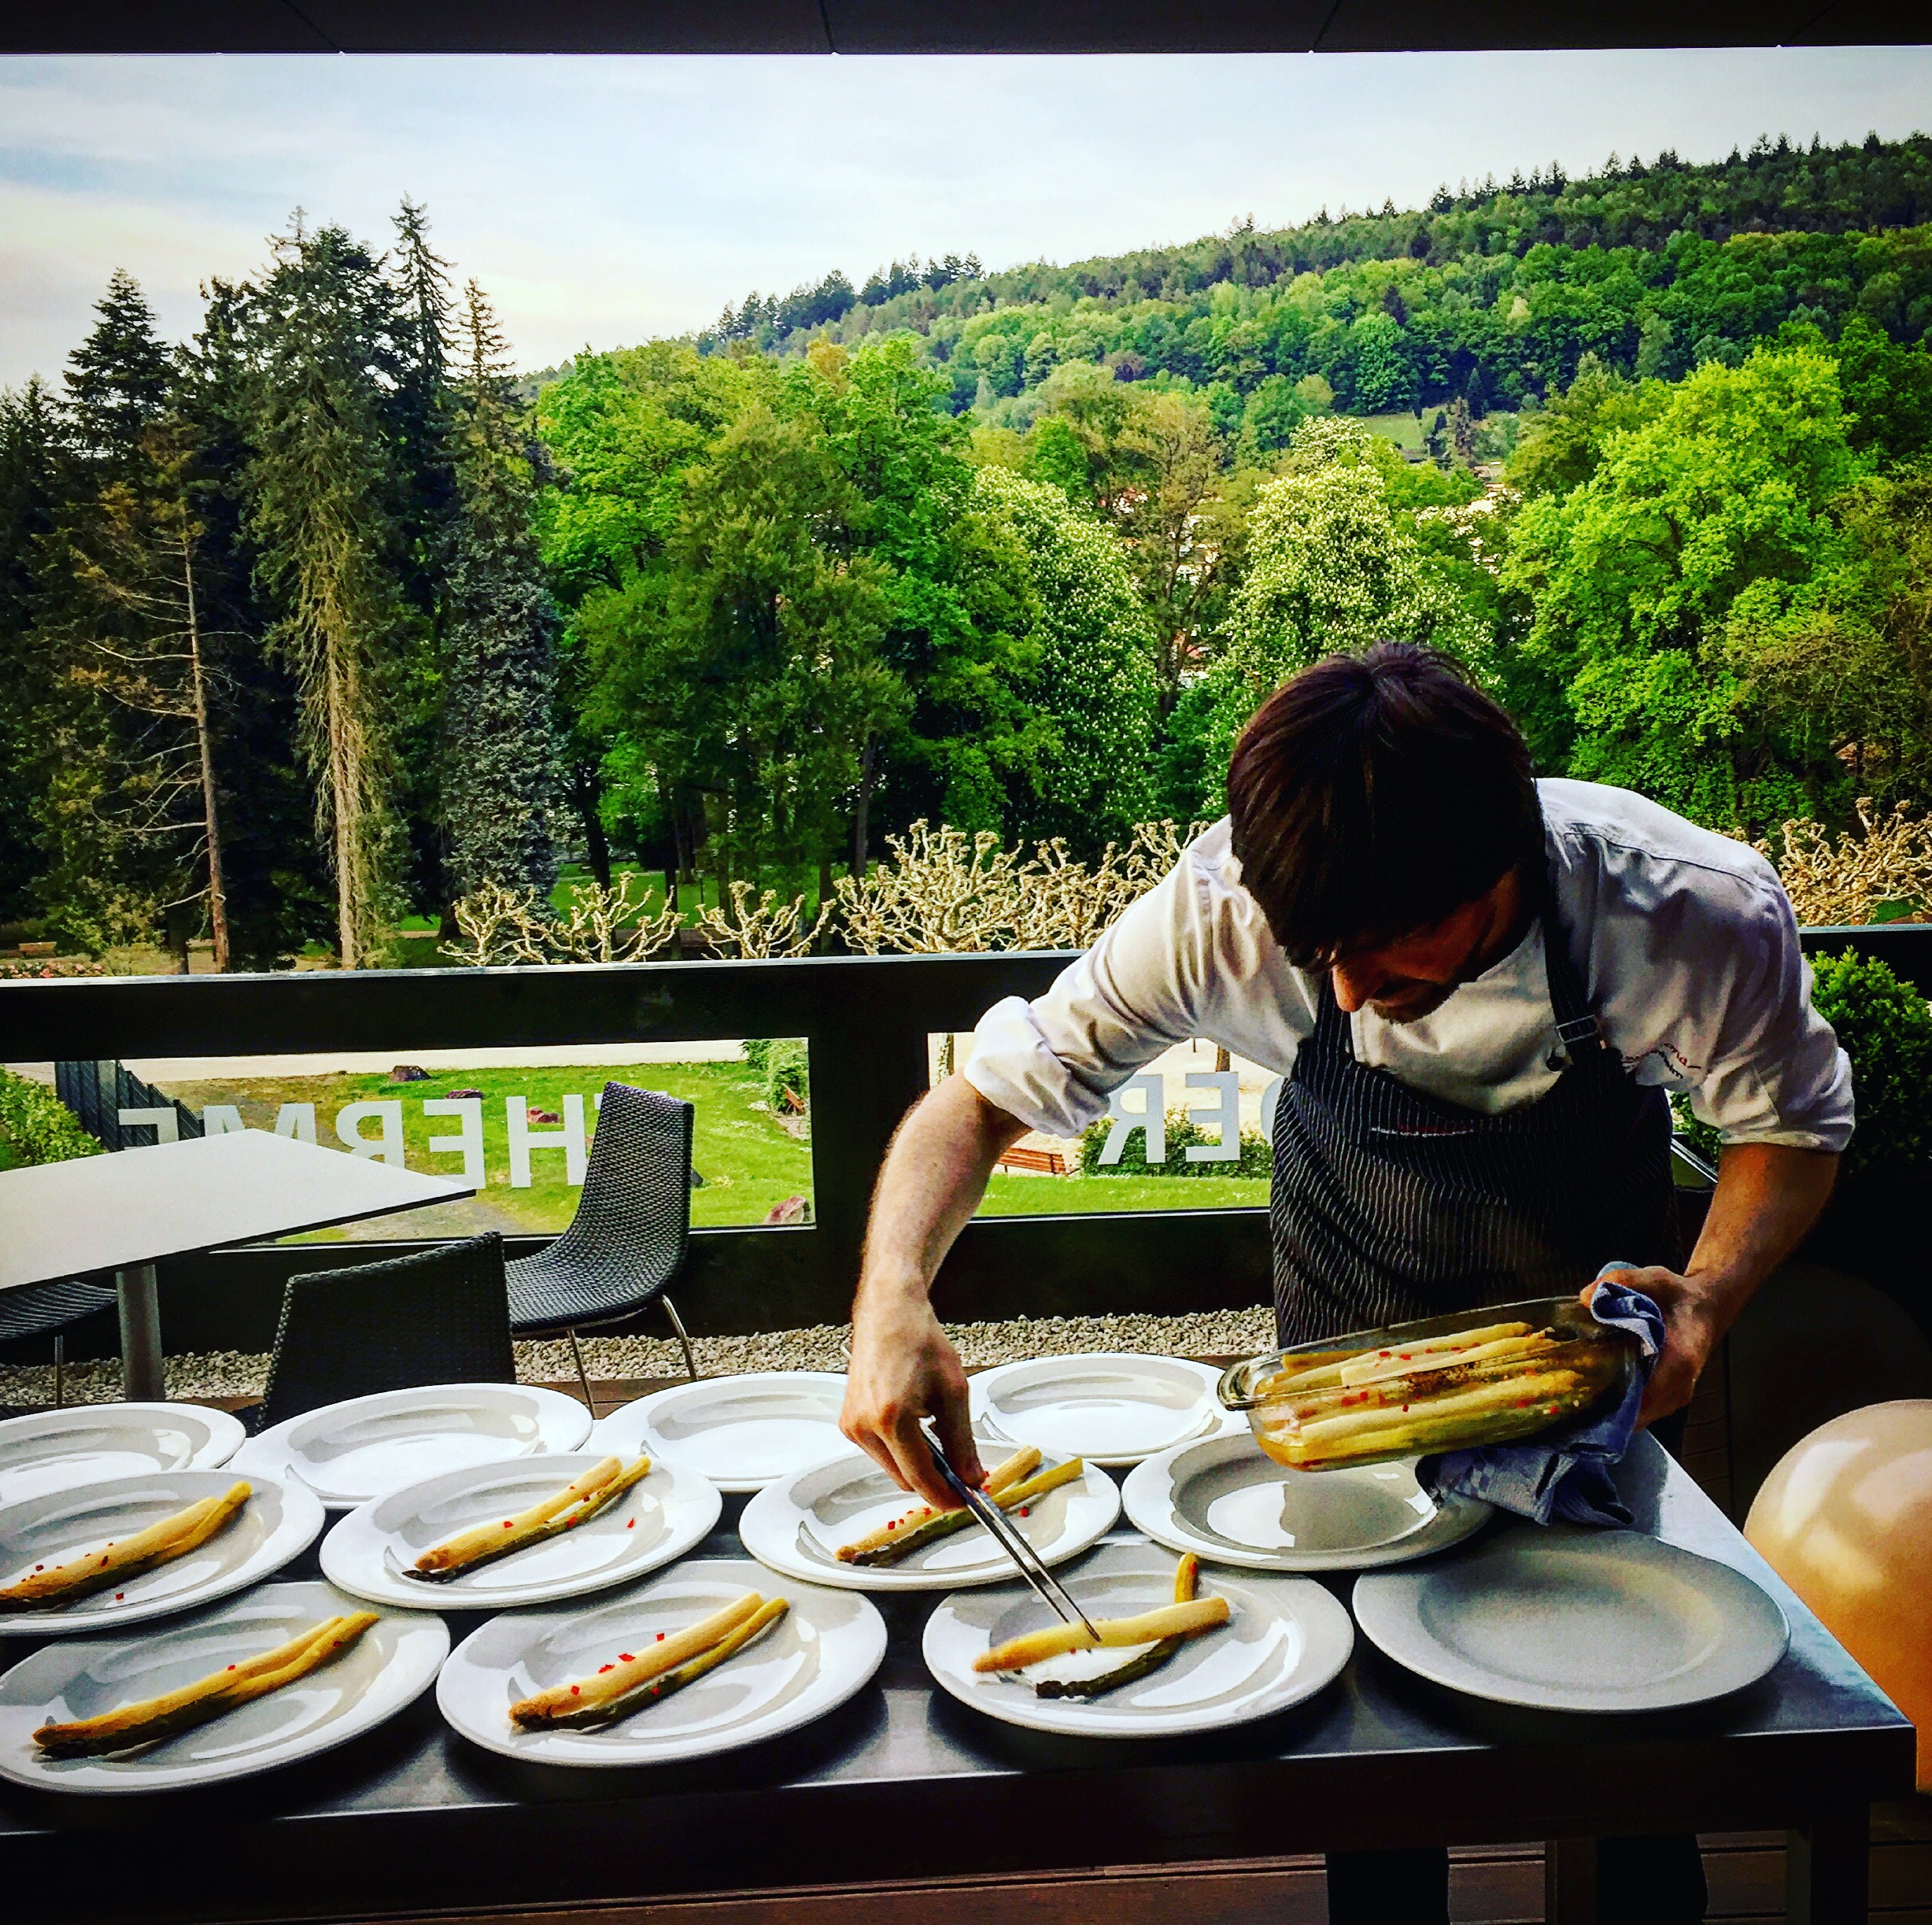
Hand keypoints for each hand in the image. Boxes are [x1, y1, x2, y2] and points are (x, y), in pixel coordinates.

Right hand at [840, 1284, 982, 1510]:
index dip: (946, 1495)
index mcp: (890, 1418)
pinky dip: (902, 1450)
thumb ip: (962, 1442)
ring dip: (917, 1463)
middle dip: (935, 1479)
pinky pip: (880, 1452)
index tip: (966, 1500)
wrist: (890, 1313)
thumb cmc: (919, 1340)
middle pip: (904, 1479)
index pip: (920, 1478)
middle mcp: (863, 1425)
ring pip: (892, 1468)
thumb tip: (971, 1476)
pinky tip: (916, 1423)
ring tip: (937, 1431)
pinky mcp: (848, 1422)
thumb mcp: (954, 1392)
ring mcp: (851, 1425)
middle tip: (962, 1469)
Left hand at [1589, 1266, 1719, 1427]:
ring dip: (1611, 1408)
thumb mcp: (1654, 1279)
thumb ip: (1623, 1282)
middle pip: (1636, 1414)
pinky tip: (1599, 1388)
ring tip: (1581, 1391)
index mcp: (1680, 1361)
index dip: (1611, 1401)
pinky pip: (1642, 1412)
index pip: (1645, 1397)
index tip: (1581, 1395)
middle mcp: (1680, 1387)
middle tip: (1571, 1392)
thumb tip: (1586, 1296)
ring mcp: (1676, 1396)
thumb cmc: (1680, 1296)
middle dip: (1603, 1407)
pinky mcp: (1669, 1398)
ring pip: (1638, 1417)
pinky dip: (1621, 1405)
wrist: (1707, 1307)